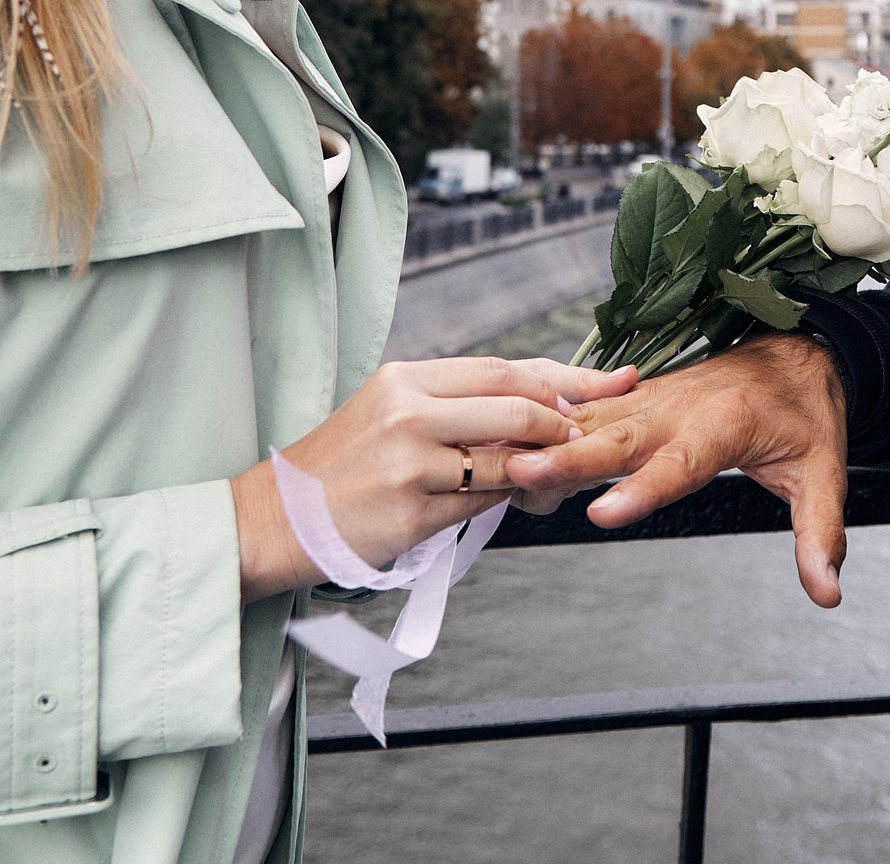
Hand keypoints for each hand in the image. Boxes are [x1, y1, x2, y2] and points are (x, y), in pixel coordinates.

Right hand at [233, 357, 636, 602]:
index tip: (613, 380)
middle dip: (564, 425)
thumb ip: (449, 403)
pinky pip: (482, 507)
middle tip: (585, 437)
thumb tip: (530, 400)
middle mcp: (407, 414)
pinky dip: (505, 503)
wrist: (276, 519)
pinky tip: (511, 501)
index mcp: (404, 379)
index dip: (563, 377)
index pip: (502, 370)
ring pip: (506, 462)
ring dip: (538, 471)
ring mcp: (409, 466)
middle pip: (516, 410)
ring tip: (549, 475)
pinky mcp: (411, 515)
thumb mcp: (385, 411)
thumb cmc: (339, 465)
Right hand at [504, 334, 850, 606]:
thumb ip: (819, 534)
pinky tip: (506, 439)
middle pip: (616, 437)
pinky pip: (585, 409)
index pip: (677, 465)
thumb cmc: (806, 414)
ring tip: (499, 463)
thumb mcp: (825, 475)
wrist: (795, 350)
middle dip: (566, 457)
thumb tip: (826, 592)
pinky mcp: (636, 398)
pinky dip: (546, 421)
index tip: (601, 514)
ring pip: (591, 418)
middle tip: (520, 475)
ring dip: (544, 437)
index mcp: (723, 427)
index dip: (640, 492)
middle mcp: (678, 408)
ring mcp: (652, 399)